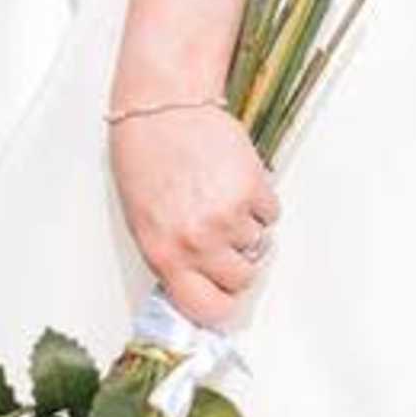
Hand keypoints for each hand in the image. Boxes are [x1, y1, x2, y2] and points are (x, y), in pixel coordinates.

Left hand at [110, 99, 275, 333]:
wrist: (162, 108)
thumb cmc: (145, 159)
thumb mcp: (144, 221)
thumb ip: (173, 258)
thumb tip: (202, 284)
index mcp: (165, 254)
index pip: (206, 308)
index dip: (221, 306)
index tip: (224, 298)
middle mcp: (198, 241)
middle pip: (242, 280)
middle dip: (237, 262)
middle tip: (222, 237)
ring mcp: (228, 215)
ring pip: (259, 245)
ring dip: (247, 227)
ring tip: (221, 197)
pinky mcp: (253, 187)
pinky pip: (271, 214)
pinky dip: (259, 201)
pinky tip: (234, 180)